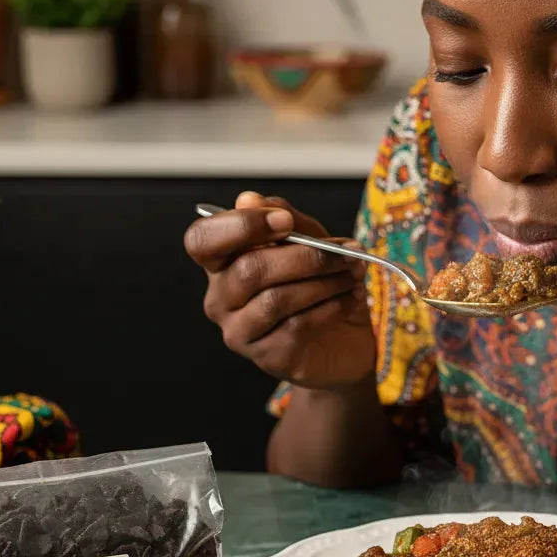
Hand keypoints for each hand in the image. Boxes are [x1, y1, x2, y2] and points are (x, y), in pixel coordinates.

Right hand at [184, 192, 376, 388]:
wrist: (343, 342)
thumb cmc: (320, 286)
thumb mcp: (311, 243)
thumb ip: (286, 221)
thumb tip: (248, 199)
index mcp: (222, 263)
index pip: (202, 241)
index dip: (239, 226)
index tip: (285, 221)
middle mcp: (221, 298)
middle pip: (249, 269)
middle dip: (305, 256)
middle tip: (346, 252)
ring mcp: (239, 331)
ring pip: (276, 299)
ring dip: (324, 282)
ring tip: (354, 274)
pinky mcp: (266, 357)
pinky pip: (297, 327)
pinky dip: (331, 308)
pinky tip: (351, 299)